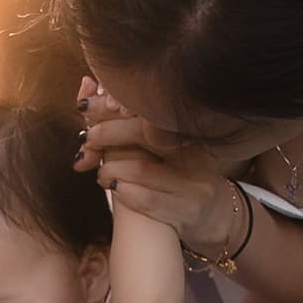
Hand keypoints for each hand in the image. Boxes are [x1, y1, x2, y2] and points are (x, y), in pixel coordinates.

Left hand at [72, 78, 234, 252]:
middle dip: (105, 135)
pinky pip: (145, 198)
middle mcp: (195, 151)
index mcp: (189, 129)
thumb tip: (86, 84)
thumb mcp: (161, 144)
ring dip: (109, 170)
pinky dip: (122, 192)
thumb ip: (127, 119)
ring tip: (102, 173)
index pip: (147, 108)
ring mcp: (194, 181)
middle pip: (142, 133)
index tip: (86, 106)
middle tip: (87, 141)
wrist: (216, 219)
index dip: (111, 106)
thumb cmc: (179, 176)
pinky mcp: (187, 210)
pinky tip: (114, 189)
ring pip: (139, 168)